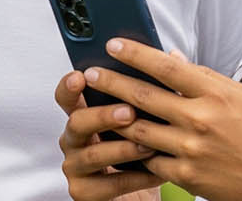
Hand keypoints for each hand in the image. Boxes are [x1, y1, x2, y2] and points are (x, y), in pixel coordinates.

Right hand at [54, 69, 163, 200]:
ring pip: (93, 155)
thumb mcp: (146, 116)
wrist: (144, 187)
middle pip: (77, 122)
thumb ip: (152, 88)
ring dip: (124, 148)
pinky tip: (157, 172)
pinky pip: (109, 184)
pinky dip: (136, 178)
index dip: (69, 85)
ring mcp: (76, 166)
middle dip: (103, 115)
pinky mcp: (84, 192)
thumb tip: (174, 56)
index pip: (67, 95)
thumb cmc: (143, 146)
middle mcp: (74, 138)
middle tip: (129, 112)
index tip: (80, 75)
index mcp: (84, 113)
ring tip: (149, 145)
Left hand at [85, 39, 241, 200]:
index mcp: (216, 93)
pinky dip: (133, 150)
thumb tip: (170, 55)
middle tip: (89, 72)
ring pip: (139, 129)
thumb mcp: (239, 95)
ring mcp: (192, 149)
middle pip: (144, 96)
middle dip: (112, 82)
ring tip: (95, 105)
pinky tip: (116, 140)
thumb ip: (202, 76)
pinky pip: (149, 160)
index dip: (135, 53)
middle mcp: (201, 118)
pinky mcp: (186, 176)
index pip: (166, 66)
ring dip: (114, 117)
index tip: (112, 44)